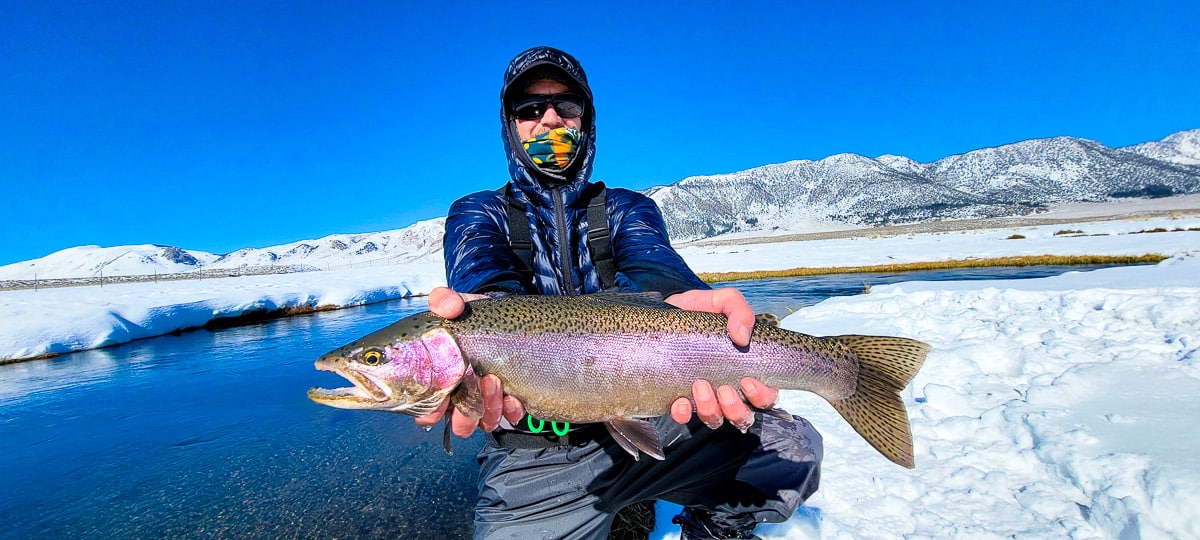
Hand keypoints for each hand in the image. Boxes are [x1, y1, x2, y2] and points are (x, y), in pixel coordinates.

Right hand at [414, 287, 524, 435]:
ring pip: (483, 421)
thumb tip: (447, 306)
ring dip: (488, 407)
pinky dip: (511, 410)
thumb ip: (445, 301)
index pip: (426, 410)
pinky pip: (510, 416)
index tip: (439, 403)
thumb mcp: (458, 305)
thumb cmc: (474, 317)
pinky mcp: (510, 401)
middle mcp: (461, 396)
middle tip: (476, 381)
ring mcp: (486, 401)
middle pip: (456, 422)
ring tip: (495, 381)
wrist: (508, 319)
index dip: (430, 413)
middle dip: (465, 412)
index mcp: (440, 380)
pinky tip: (514, 396)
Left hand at [664, 288, 778, 430]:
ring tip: (699, 385)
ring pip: (716, 419)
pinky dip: (683, 413)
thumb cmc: (699, 311)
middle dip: (736, 408)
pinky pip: (683, 417)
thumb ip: (739, 311)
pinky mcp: (677, 399)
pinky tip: (680, 402)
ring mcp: (702, 397)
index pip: (765, 395)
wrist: (664, 310)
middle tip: (724, 389)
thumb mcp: (722, 302)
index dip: (763, 396)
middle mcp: (726, 389)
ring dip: (711, 410)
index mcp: (743, 369)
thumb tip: (741, 337)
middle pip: (743, 416)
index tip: (748, 382)